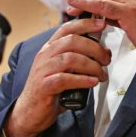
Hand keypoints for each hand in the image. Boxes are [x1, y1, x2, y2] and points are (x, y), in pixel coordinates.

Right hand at [5, 18, 110, 136]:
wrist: (29, 113)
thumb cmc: (50, 91)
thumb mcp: (66, 70)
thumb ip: (82, 60)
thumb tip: (104, 52)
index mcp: (50, 48)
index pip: (67, 28)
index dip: (85, 24)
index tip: (101, 24)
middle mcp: (45, 55)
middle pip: (72, 41)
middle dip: (94, 48)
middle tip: (106, 59)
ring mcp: (43, 70)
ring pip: (70, 58)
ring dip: (92, 66)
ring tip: (101, 75)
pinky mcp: (44, 86)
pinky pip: (65, 78)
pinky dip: (82, 80)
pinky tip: (92, 82)